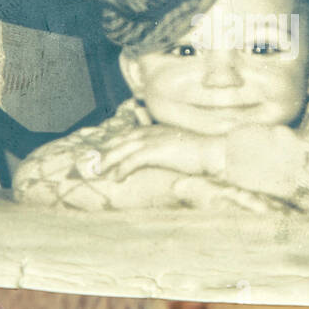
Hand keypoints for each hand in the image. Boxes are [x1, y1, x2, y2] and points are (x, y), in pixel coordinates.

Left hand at [98, 126, 225, 181]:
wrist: (213, 151)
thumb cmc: (202, 152)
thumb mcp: (181, 146)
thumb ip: (169, 148)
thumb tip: (164, 156)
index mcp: (158, 130)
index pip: (131, 133)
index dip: (117, 142)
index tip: (107, 150)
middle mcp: (153, 132)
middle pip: (122, 140)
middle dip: (107, 150)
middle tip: (95, 162)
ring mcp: (153, 141)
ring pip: (123, 150)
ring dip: (109, 161)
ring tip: (100, 171)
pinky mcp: (155, 151)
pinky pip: (132, 161)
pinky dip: (122, 169)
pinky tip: (117, 178)